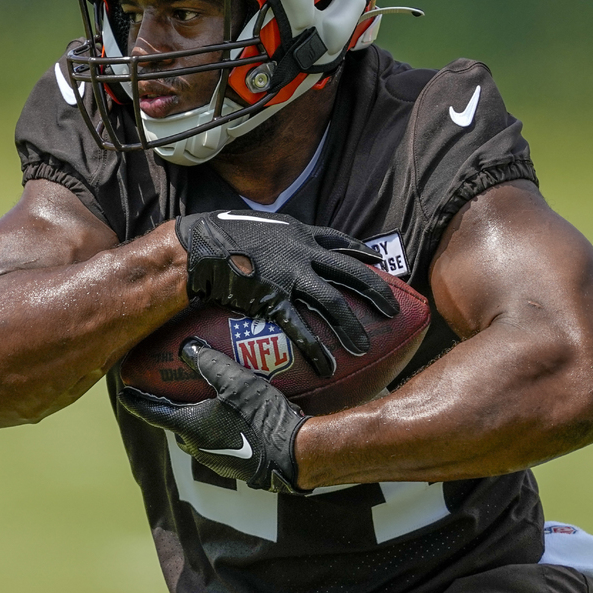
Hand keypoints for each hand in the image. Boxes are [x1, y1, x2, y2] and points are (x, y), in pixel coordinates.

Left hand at [119, 339, 307, 492]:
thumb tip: (187, 347)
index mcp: (189, 427)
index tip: (123, 394)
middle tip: (171, 387)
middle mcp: (196, 447)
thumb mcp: (236, 382)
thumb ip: (209, 363)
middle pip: (175, 423)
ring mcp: (215, 459)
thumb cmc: (262, 417)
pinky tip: (230, 413)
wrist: (294, 454)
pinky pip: (215, 440)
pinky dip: (214, 425)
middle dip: (170, 407)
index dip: (136, 401)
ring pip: (196, 433)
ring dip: (195, 417)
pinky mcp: (234, 464)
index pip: (152, 413)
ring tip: (204, 397)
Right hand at [174, 210, 398, 376]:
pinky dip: (315, 349)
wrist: (200, 246)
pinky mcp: (273, 299)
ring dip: (350, 327)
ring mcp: (290, 276)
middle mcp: (303, 253)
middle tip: (392, 310)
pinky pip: (300, 328)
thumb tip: (286, 241)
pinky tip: (327, 366)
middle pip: (350, 273)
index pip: (340, 242)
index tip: (379, 261)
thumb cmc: (224, 233)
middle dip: (375, 292)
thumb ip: (281, 236)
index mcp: (300, 234)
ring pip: (332, 303)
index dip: (362, 252)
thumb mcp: (262, 226)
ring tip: (364, 347)